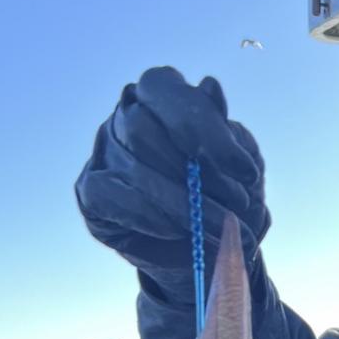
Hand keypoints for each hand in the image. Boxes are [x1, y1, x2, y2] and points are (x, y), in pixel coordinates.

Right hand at [75, 66, 269, 286]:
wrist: (205, 251)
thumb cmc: (224, 199)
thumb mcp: (240, 169)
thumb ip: (229, 133)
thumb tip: (209, 87)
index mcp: (160, 96)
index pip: (165, 90)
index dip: (206, 128)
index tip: (247, 171)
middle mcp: (126, 116)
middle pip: (143, 128)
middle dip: (198, 174)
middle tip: (239, 205)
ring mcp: (105, 153)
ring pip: (133, 166)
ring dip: (182, 203)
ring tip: (221, 227)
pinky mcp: (92, 192)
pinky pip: (110, 196)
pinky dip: (149, 216)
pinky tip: (177, 230)